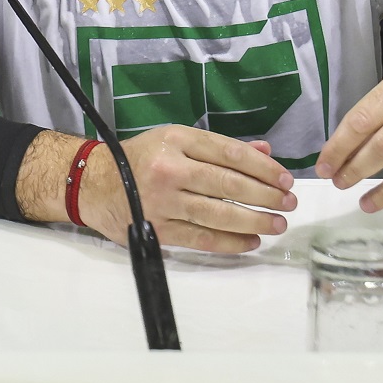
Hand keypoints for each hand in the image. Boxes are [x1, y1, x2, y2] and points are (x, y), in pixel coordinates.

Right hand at [77, 124, 295, 254]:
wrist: (94, 183)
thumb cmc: (139, 159)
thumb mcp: (174, 140)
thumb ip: (219, 147)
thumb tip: (264, 153)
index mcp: (175, 140)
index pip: (229, 152)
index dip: (262, 167)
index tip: (285, 178)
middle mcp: (169, 168)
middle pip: (228, 184)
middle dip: (265, 195)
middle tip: (289, 203)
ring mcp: (162, 201)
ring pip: (218, 214)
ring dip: (254, 220)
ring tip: (277, 224)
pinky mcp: (158, 229)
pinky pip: (201, 238)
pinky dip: (230, 242)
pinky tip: (250, 241)